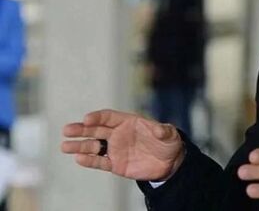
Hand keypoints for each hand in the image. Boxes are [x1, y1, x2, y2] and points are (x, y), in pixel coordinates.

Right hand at [61, 109, 184, 180]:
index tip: (87, 119)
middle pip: (96, 130)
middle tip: (67, 130)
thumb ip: (163, 131)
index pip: (109, 117)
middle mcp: (118, 134)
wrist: (169, 163)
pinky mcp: (115, 164)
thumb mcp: (170, 135)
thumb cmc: (168, 143)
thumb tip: (159, 129)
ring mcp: (115, 149)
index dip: (98, 117)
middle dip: (82, 129)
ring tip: (65, 146)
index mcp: (128, 122)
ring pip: (94, 146)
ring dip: (80, 146)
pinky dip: (90, 160)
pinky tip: (79, 158)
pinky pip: (100, 162)